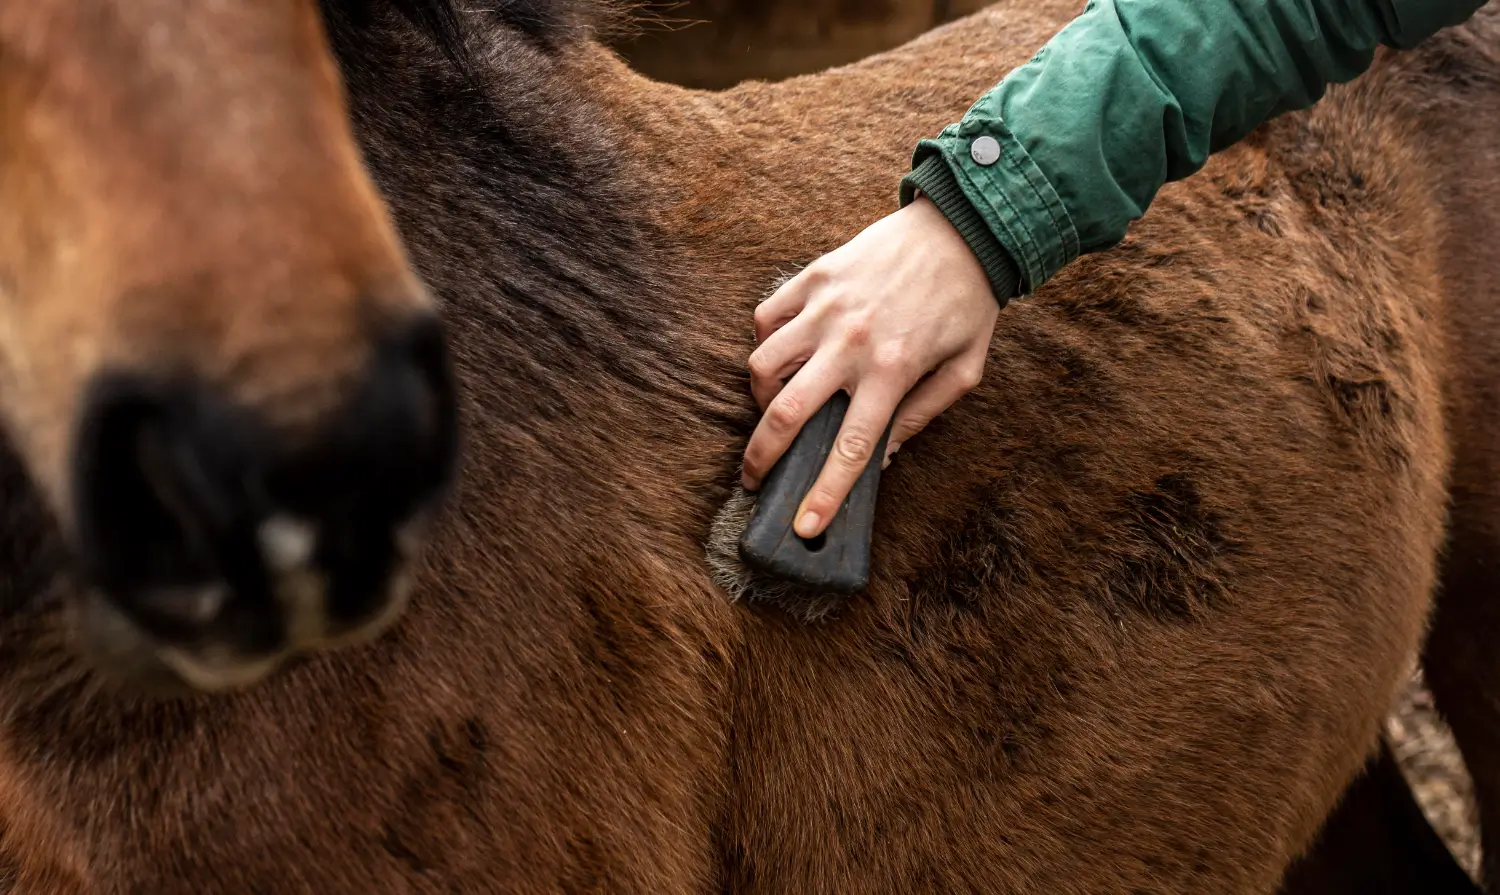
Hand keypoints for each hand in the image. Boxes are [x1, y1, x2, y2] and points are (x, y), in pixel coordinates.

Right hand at [743, 195, 1000, 538]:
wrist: (962, 228)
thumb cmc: (967, 303)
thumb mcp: (964, 369)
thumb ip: (923, 415)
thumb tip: (881, 454)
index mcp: (893, 370)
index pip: (849, 447)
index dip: (824, 494)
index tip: (803, 527)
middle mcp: (851, 342)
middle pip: (785, 413)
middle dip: (761, 458)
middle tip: (754, 478)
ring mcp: (825, 307)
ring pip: (762, 366)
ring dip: (762, 398)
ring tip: (775, 408)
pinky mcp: (813, 277)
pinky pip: (766, 318)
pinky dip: (766, 343)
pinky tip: (785, 354)